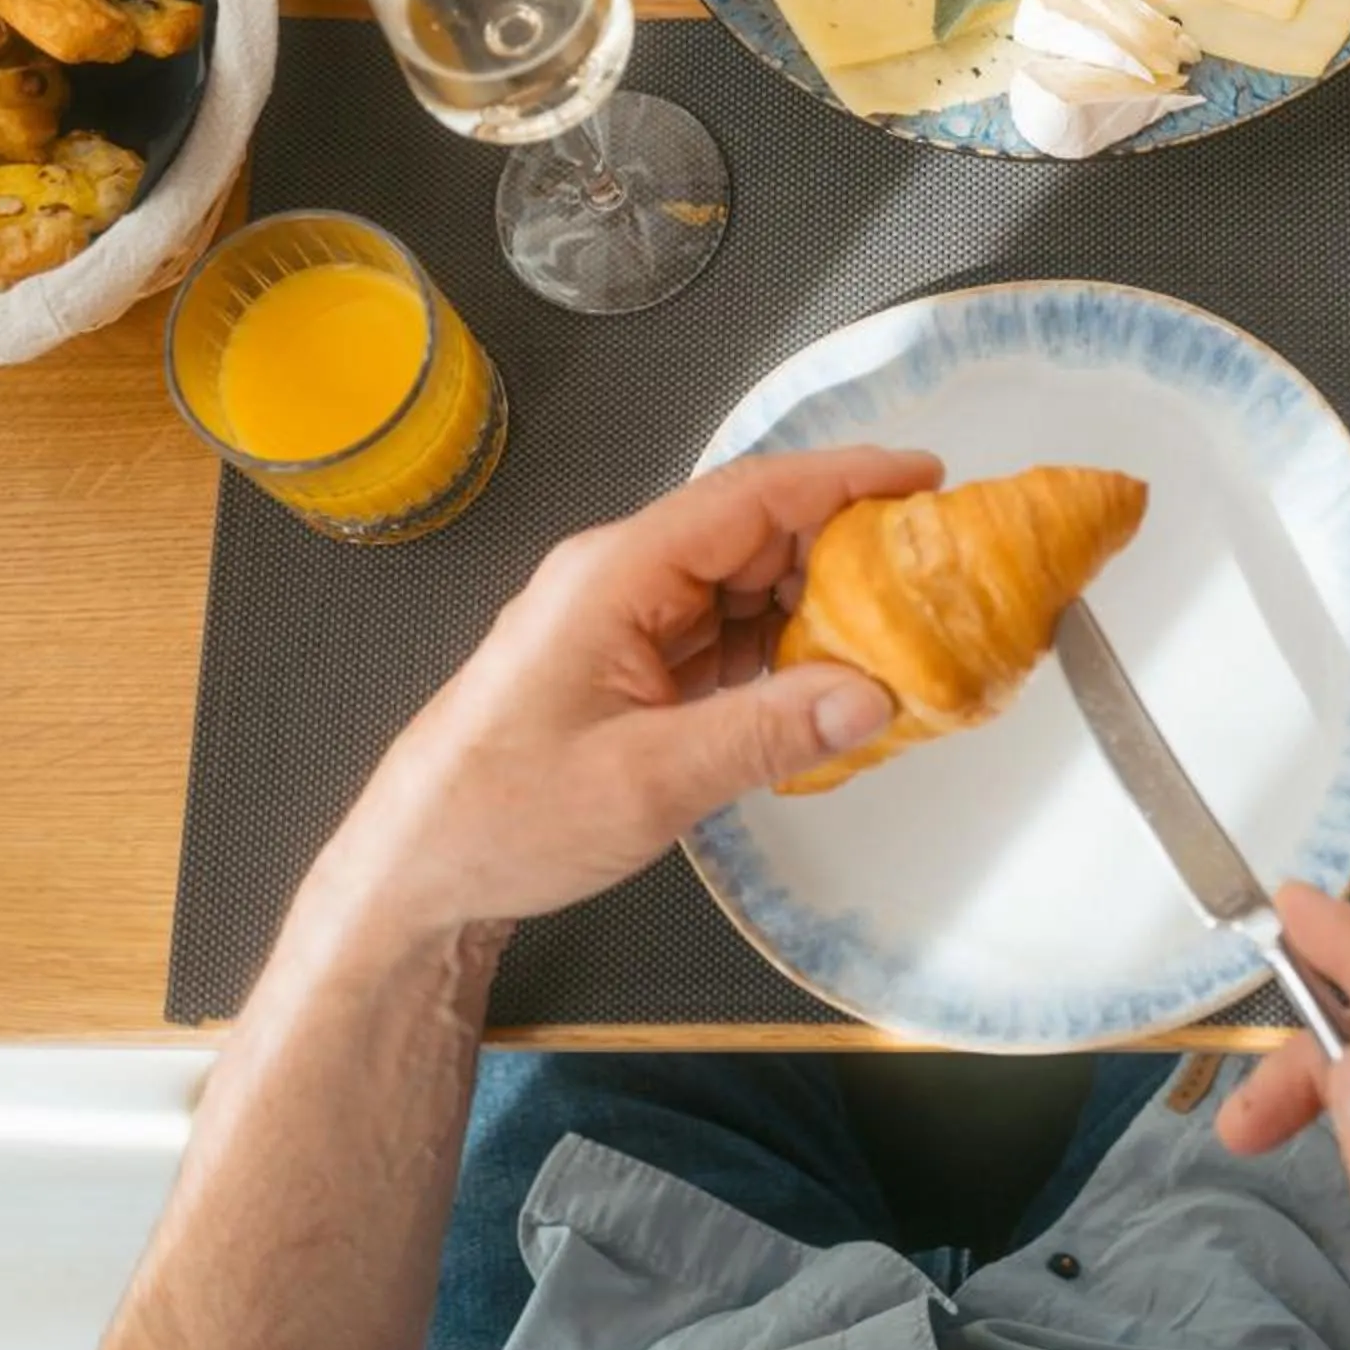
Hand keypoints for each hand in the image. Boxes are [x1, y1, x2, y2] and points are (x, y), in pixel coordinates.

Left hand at [313, 449, 935, 945]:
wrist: (417, 872)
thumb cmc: (502, 817)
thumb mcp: (648, 782)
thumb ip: (765, 731)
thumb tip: (873, 694)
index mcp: (616, 574)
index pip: (750, 496)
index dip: (843, 478)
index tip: (923, 477)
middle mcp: (621, 579)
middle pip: (755, 534)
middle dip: (846, 547)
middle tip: (932, 571)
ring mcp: (623, 620)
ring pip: (743, 584)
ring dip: (815, 605)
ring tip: (897, 632)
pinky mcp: (628, 664)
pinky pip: (721, 633)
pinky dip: (778, 650)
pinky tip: (827, 681)